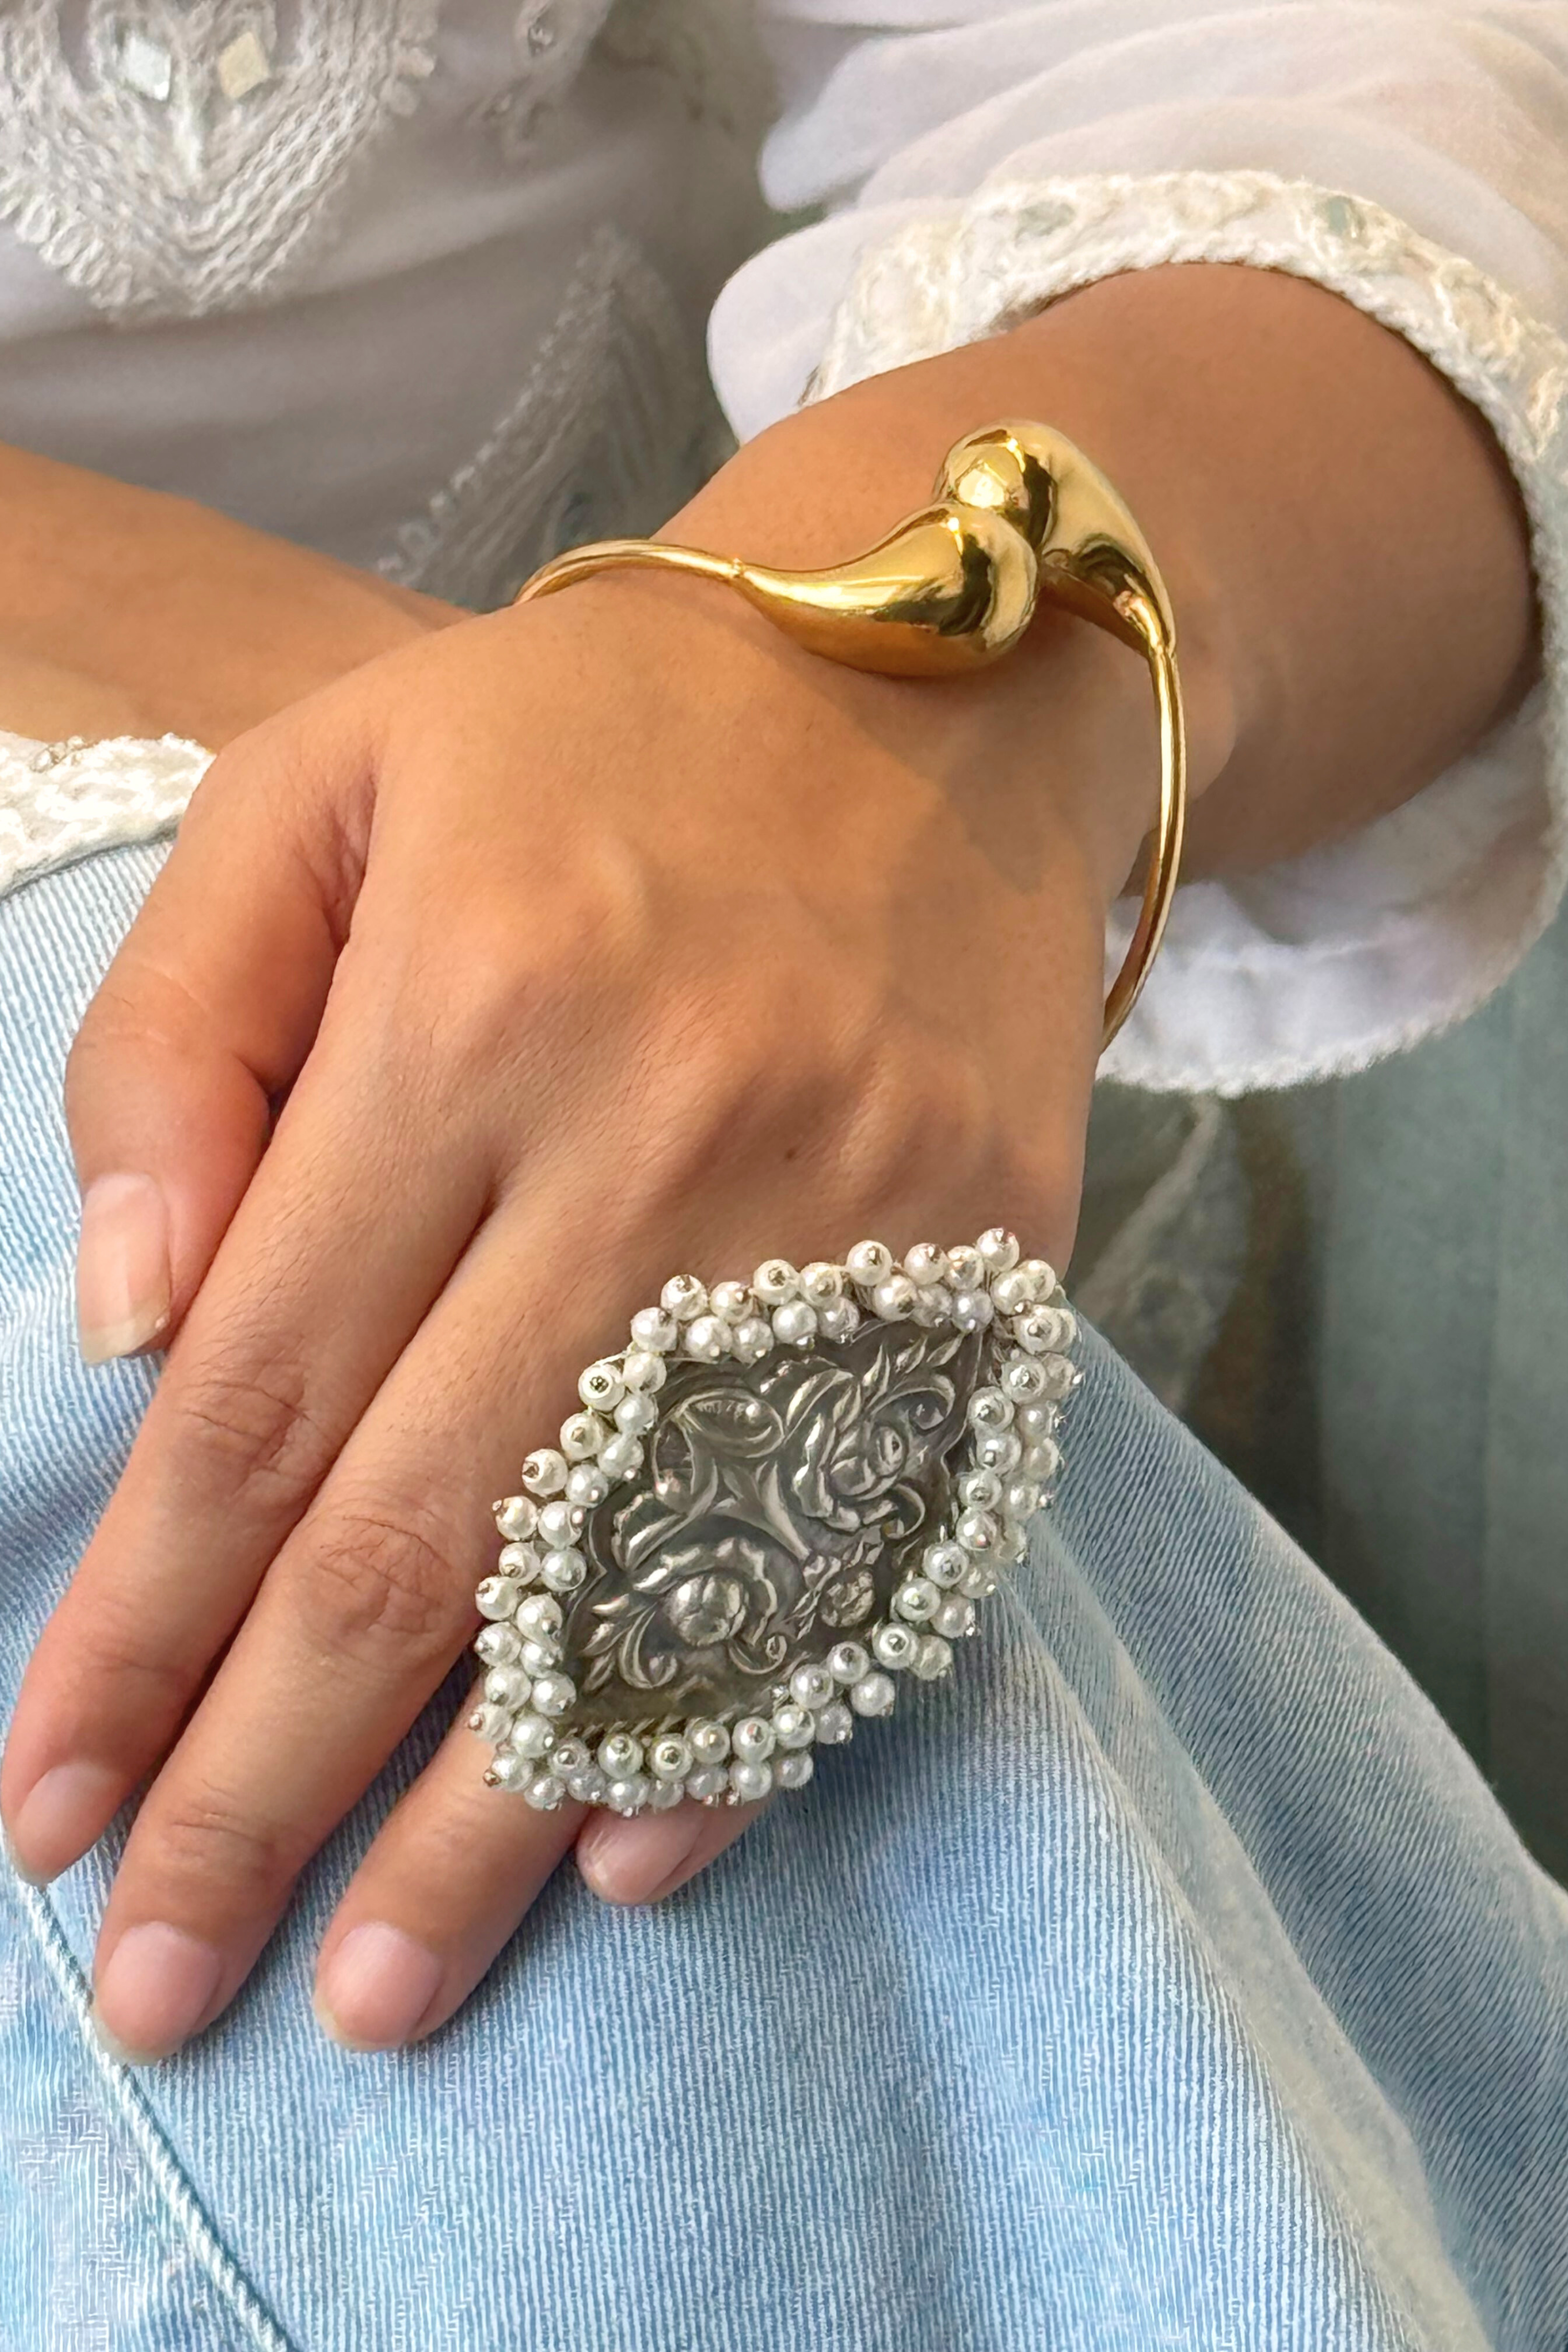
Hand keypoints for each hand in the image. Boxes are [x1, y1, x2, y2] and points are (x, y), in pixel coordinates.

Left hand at [0, 458, 1154, 2058]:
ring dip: (486, 1832)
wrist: (929, 701)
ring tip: (369, 2000)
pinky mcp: (985, 1281)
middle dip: (266, 1794)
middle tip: (162, 1985)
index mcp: (471, 1012)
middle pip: (426, 1548)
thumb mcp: (311, 795)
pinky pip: (851, 1558)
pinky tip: (622, 1868)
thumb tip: (121, 1332)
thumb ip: (177, 1046)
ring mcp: (851, 1230)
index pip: (257, 1406)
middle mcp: (663, 1145)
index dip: (137, 1638)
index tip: (41, 1815)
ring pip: (639, 1595)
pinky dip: (740, 1731)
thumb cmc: (580, 748)